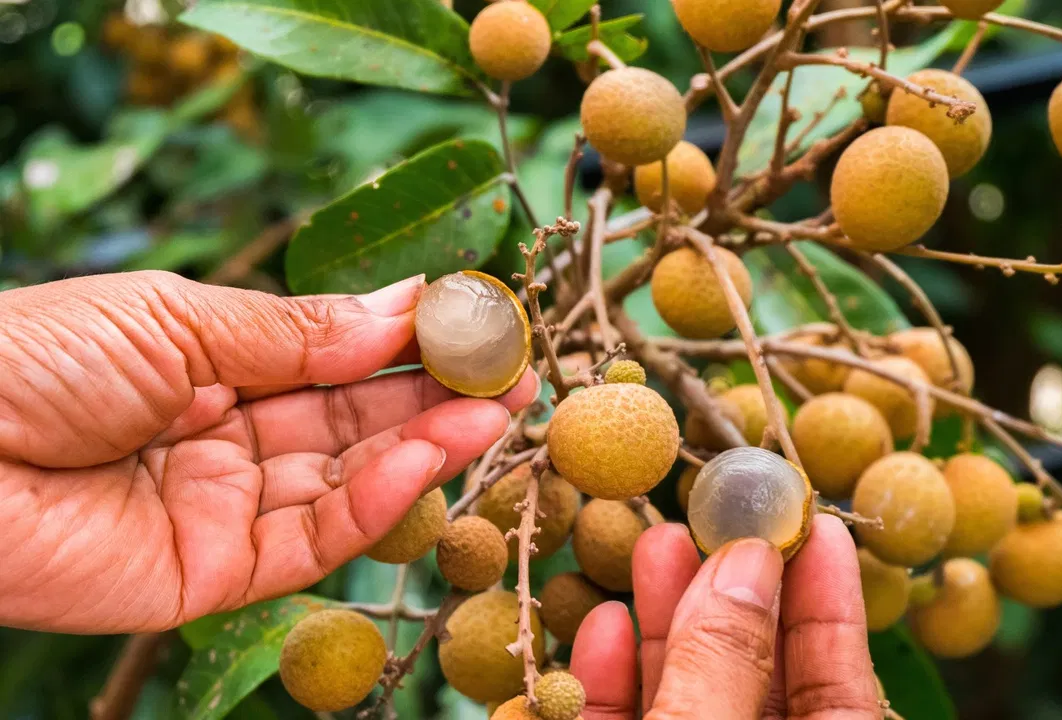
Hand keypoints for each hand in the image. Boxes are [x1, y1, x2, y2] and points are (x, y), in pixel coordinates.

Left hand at [0, 271, 536, 633]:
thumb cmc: (28, 359)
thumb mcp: (173, 317)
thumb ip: (294, 331)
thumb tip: (400, 306)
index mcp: (207, 367)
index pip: (329, 358)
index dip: (402, 341)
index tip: (471, 318)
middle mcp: (225, 440)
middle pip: (351, 422)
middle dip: (433, 396)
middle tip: (511, 371)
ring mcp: (222, 511)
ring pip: (346, 483)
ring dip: (425, 447)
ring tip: (494, 410)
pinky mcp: (214, 578)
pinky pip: (312, 540)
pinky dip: (377, 502)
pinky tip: (428, 457)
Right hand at [569, 514, 882, 719]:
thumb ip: (721, 666)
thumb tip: (747, 562)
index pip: (843, 692)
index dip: (830, 607)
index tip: (817, 527)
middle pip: (758, 682)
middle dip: (733, 596)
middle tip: (722, 518)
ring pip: (688, 699)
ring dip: (666, 625)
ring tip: (657, 547)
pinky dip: (613, 685)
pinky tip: (606, 625)